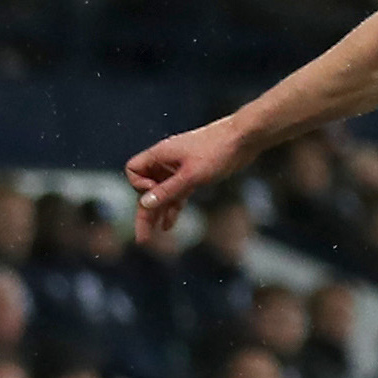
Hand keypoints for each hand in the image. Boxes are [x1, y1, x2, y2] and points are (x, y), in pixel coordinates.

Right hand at [126, 116, 248, 241]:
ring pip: (162, 193)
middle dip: (144, 211)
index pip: (133, 170)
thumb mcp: (191, 176)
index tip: (156, 191)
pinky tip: (168, 226)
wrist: (243, 138)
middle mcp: (166, 161)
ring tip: (153, 237)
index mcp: (160, 154)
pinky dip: (172, 208)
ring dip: (158, 213)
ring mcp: (179, 168)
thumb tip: (144, 204)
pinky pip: (177, 194)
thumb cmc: (216, 151)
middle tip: (143, 240)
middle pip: (147, 188)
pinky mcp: (193, 175)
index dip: (140, 185)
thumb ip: (167, 190)